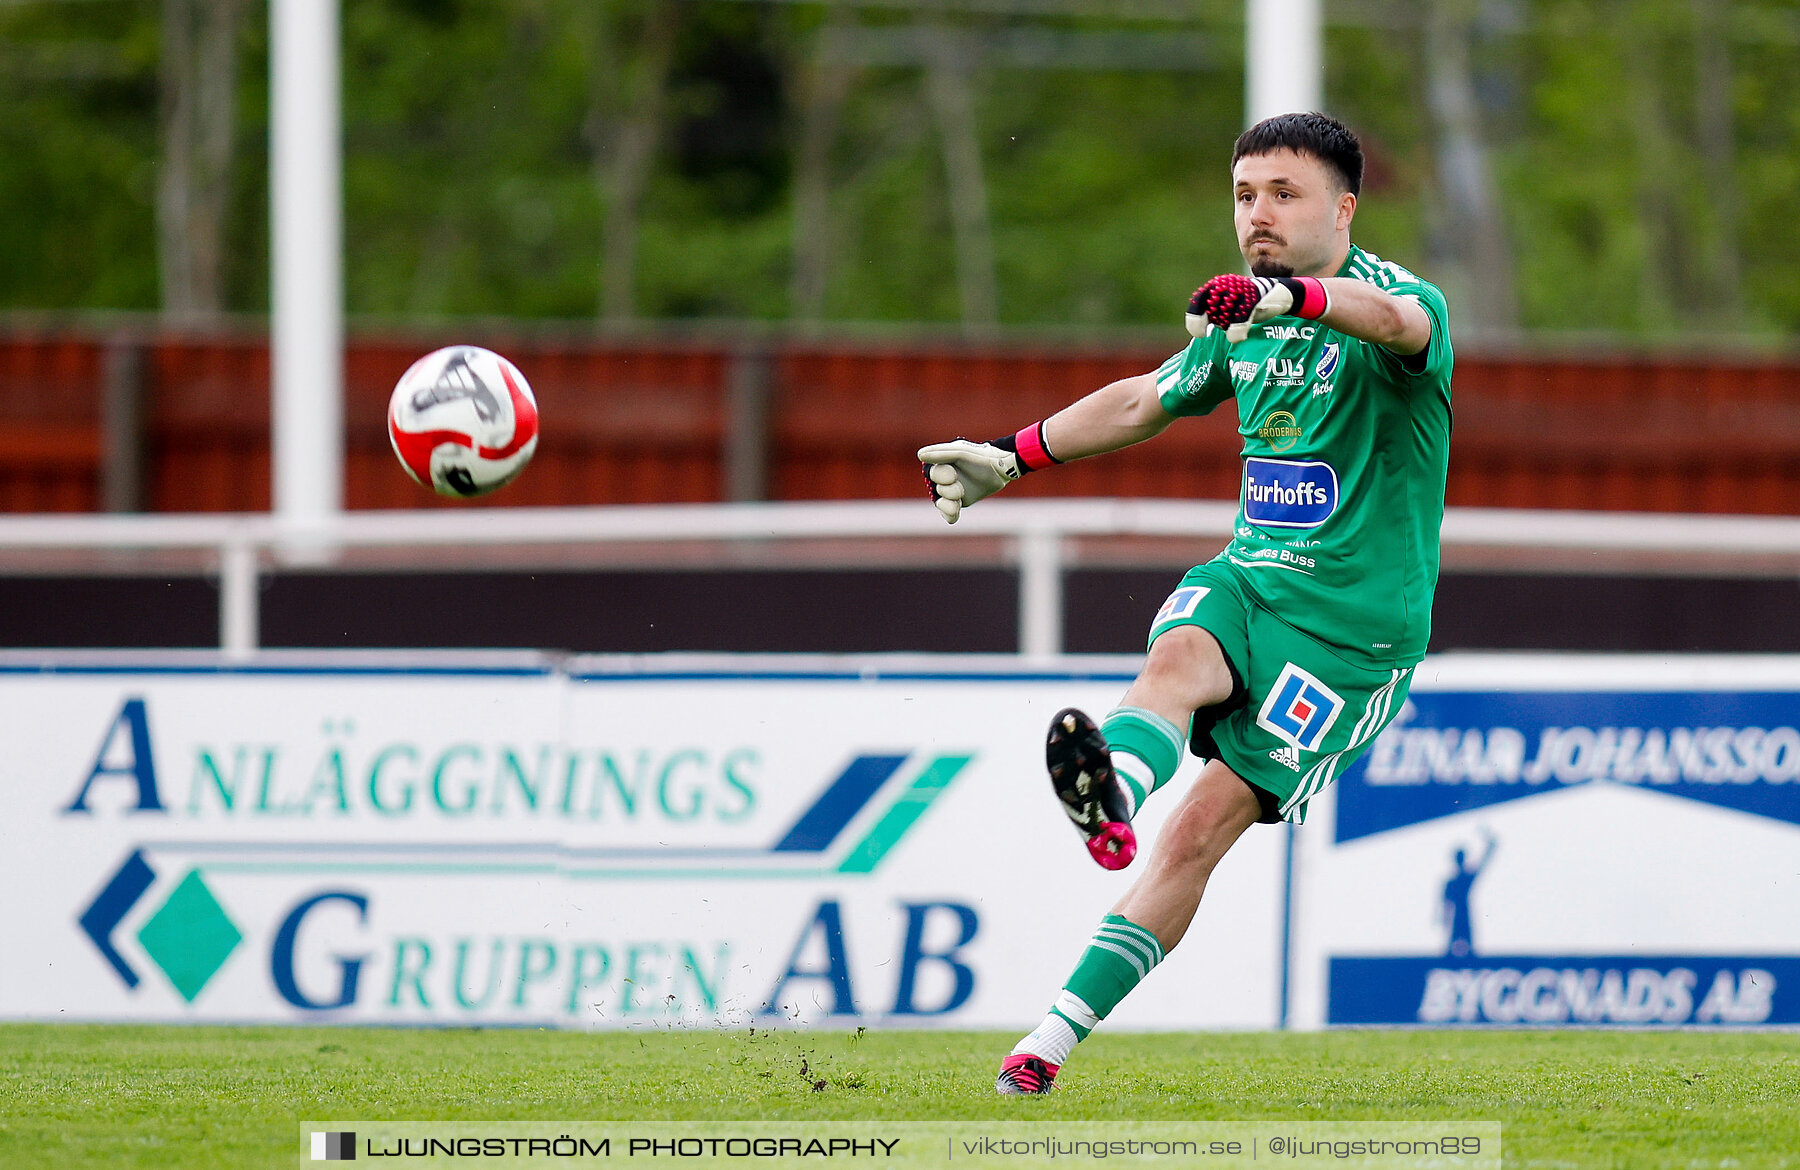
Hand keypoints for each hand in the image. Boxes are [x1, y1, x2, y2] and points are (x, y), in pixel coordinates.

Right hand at [917, 439, 1022, 523]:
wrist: (1001, 469)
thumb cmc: (980, 457)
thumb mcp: (960, 452)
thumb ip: (940, 454)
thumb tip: (920, 455)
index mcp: (942, 464)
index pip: (932, 474)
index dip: (940, 477)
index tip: (953, 474)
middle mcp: (945, 479)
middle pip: (937, 490)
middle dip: (949, 489)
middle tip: (960, 486)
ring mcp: (953, 492)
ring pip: (942, 503)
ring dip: (952, 501)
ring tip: (961, 495)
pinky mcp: (961, 503)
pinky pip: (948, 514)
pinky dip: (950, 515)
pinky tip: (955, 514)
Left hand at [1186, 274, 1326, 342]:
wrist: (1286, 296)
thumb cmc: (1258, 306)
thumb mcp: (1237, 312)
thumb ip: (1223, 319)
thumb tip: (1205, 338)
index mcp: (1221, 289)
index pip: (1200, 300)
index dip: (1195, 316)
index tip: (1200, 334)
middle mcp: (1230, 287)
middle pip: (1208, 302)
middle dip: (1201, 320)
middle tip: (1202, 335)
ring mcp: (1243, 291)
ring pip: (1225, 310)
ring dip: (1225, 326)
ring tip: (1232, 338)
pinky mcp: (1257, 296)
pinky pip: (1243, 312)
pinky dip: (1238, 327)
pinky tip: (1239, 338)